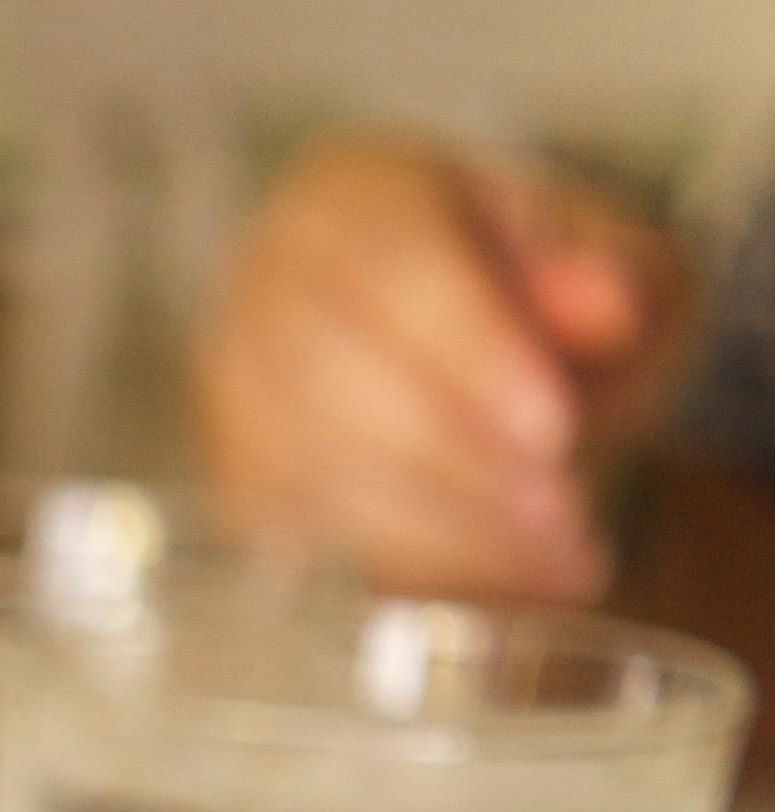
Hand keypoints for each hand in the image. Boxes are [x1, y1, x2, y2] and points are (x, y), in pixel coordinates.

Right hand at [196, 137, 689, 601]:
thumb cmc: (543, 298)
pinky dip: (403, 571)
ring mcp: (231, 388)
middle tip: (562, 517)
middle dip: (454, 460)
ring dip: (436, 531)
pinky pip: (299, 540)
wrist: (479, 362)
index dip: (470, 354)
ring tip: (552, 561)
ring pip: (307, 472)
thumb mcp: (611, 261)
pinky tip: (496, 586)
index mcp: (349, 195)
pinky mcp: (234, 482)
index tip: (554, 430)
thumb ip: (609, 272)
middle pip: (332, 378)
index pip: (393, 268)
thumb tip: (602, 305)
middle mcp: (263, 282)